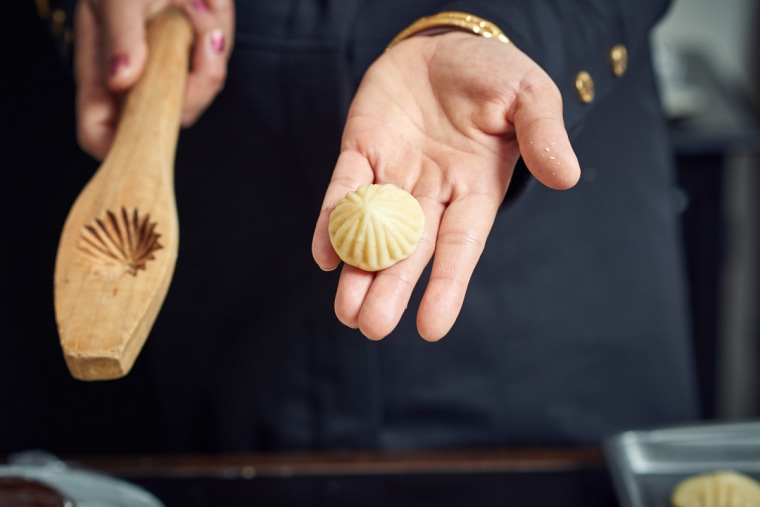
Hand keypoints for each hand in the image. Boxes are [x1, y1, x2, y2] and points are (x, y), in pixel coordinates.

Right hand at [74, 0, 233, 159]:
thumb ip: (120, 36)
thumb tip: (121, 79)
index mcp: (103, 71)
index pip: (100, 132)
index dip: (117, 149)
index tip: (149, 138)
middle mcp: (137, 78)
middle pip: (164, 121)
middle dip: (187, 83)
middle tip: (192, 35)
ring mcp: (169, 69)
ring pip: (198, 93)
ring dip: (204, 46)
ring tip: (191, 7)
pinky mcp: (197, 57)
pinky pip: (216, 64)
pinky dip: (216, 31)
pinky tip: (203, 5)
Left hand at [312, 31, 580, 340]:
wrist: (444, 43)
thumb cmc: (493, 72)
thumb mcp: (529, 94)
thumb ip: (544, 133)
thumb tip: (568, 177)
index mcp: (476, 189)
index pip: (462, 245)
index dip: (447, 285)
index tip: (431, 328)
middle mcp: (432, 192)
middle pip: (410, 250)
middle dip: (391, 288)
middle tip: (371, 327)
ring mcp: (394, 174)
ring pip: (373, 231)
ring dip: (357, 270)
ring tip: (346, 311)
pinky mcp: (362, 151)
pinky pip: (345, 188)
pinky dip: (333, 219)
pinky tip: (324, 252)